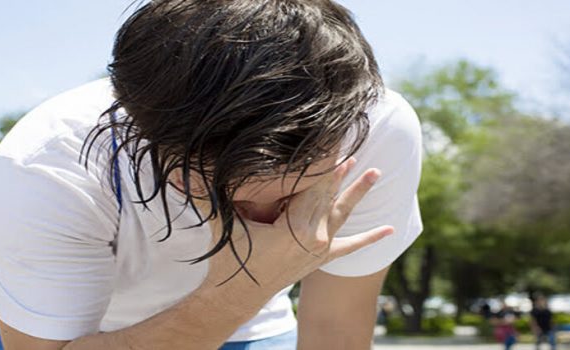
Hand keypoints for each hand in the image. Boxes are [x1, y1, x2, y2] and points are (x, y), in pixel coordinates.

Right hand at [194, 158, 394, 294]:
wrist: (236, 297)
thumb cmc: (230, 260)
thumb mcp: (223, 224)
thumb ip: (207, 195)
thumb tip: (181, 170)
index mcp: (296, 227)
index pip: (312, 184)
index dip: (321, 159)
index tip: (331, 136)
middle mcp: (314, 237)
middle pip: (328, 194)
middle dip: (338, 167)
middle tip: (352, 140)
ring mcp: (320, 248)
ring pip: (341, 212)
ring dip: (357, 191)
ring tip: (375, 170)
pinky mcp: (320, 256)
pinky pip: (350, 246)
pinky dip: (369, 238)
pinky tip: (388, 230)